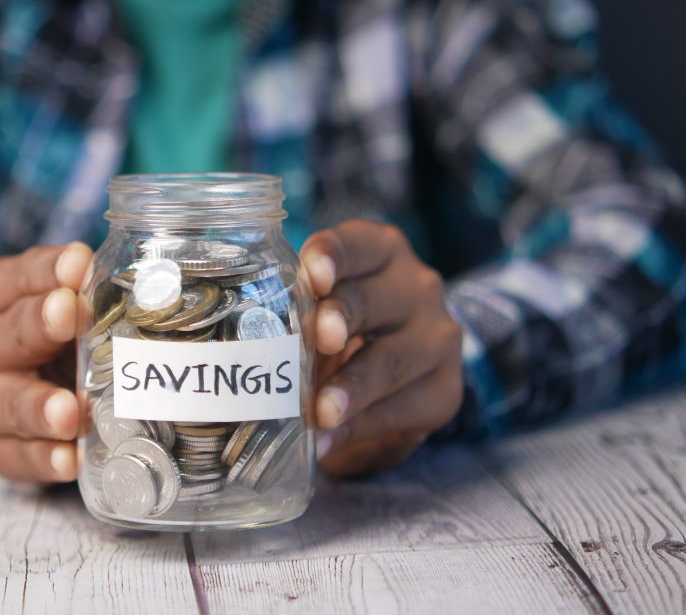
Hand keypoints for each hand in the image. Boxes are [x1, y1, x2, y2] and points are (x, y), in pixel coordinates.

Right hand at [0, 242, 92, 482]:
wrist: (6, 393)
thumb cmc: (44, 336)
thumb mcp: (54, 304)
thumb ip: (82, 290)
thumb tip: (141, 279)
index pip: (17, 277)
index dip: (49, 270)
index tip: (79, 263)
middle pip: (11, 334)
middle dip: (41, 325)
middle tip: (69, 314)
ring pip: (11, 404)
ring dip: (41, 408)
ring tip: (69, 412)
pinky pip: (21, 457)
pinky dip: (47, 460)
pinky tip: (71, 460)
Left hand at [301, 220, 463, 475]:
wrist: (391, 381)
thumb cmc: (337, 331)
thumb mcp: (316, 311)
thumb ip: (292, 311)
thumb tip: (240, 342)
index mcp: (379, 252)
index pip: (355, 244)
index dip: (332, 257)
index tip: (311, 277)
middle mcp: (416, 286)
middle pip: (374, 300)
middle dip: (342, 319)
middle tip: (317, 341)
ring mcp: (438, 336)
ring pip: (394, 359)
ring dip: (352, 388)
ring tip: (319, 414)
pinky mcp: (445, 388)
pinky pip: (405, 408)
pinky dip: (361, 427)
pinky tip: (328, 441)